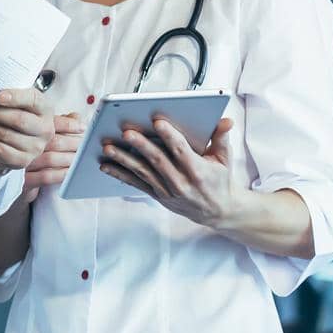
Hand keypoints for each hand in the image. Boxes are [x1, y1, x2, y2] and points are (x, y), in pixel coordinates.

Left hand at [0, 87, 55, 175]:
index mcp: (45, 109)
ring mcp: (35, 148)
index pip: (33, 100)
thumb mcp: (13, 102)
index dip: (17, 98)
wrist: (6, 142)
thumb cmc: (10, 115)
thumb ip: (4, 94)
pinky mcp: (21, 162)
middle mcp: (45, 130)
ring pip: (4, 134)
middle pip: (17, 119)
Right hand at [19, 113, 84, 204]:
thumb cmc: (28, 149)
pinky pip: (45, 176)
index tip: (83, 127)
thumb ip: (59, 123)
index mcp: (29, 127)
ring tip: (81, 158)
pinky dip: (61, 174)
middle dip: (73, 143)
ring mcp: (23, 162)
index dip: (69, 124)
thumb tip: (77, 117)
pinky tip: (70, 172)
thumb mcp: (41, 131)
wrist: (5, 173)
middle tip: (87, 145)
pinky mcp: (23, 180)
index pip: (51, 123)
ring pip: (50, 158)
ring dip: (69, 159)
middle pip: (53, 140)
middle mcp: (24, 143)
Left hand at [100, 117, 239, 227]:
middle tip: (126, 132)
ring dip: (124, 159)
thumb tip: (226, 121)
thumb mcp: (225, 159)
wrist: (218, 211)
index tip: (157, 122)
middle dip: (141, 145)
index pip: (182, 151)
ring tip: (109, 147)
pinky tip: (106, 165)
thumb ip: (221, 138)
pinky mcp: (158, 196)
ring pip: (143, 172)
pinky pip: (136, 184)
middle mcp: (181, 183)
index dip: (169, 136)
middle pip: (158, 160)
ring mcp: (167, 191)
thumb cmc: (219, 180)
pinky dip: (120, 174)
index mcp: (198, 171)